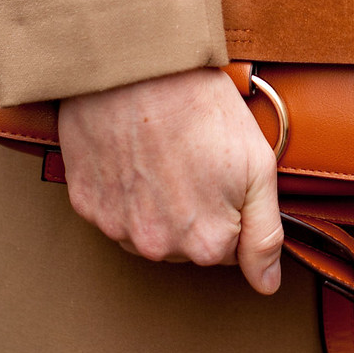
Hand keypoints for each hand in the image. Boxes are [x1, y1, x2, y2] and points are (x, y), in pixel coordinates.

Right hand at [58, 67, 282, 291]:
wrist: (139, 67)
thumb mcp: (258, 166)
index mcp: (206, 244)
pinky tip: (135, 151)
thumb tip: (267, 285)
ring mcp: (116, 227)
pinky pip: (113, 208)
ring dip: (157, 200)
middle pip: (186, 240)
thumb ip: (265, 235)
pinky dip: (124, 187)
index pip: (228, 246)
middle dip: (195, 206)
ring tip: (163, 149)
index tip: (223, 169)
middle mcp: (157, 248)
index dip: (230, 204)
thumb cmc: (202, 107)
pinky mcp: (86, 203)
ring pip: (148, 227)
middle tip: (194, 154)